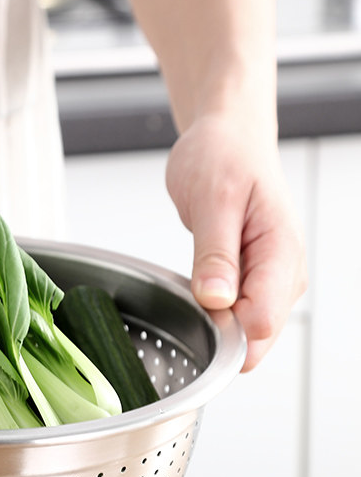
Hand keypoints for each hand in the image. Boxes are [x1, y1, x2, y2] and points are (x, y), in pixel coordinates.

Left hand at [164, 114, 306, 370]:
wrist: (229, 139)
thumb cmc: (223, 157)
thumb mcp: (212, 200)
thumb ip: (214, 254)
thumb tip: (216, 300)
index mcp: (281, 252)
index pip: (261, 322)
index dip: (223, 330)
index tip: (196, 309)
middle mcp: (285, 274)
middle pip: (256, 337)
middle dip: (218, 331)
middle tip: (192, 291)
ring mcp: (272, 281)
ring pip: (245, 333)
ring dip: (214, 322)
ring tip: (197, 281)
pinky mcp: (255, 283)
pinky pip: (235, 317)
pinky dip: (212, 313)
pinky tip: (199, 289)